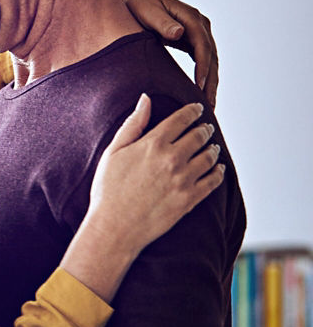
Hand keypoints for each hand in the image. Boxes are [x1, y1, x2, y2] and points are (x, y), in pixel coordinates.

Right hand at [61, 94, 225, 300]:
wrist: (114, 227)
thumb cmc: (108, 189)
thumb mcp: (113, 152)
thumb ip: (133, 124)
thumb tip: (145, 99)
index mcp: (152, 144)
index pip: (181, 119)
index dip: (192, 111)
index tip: (197, 108)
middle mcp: (172, 159)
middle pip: (199, 136)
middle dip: (204, 129)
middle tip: (206, 128)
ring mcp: (184, 180)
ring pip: (209, 157)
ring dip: (213, 148)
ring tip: (212, 147)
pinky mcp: (190, 199)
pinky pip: (213, 181)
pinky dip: (219, 172)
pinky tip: (218, 169)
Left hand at [121, 0, 217, 105]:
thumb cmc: (135, 4)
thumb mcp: (145, 10)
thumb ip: (161, 22)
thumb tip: (179, 32)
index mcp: (190, 16)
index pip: (202, 45)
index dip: (203, 67)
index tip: (200, 87)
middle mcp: (199, 23)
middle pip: (211, 56)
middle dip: (211, 81)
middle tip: (209, 106)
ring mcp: (197, 32)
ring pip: (210, 61)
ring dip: (210, 83)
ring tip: (209, 107)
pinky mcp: (191, 40)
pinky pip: (201, 61)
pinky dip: (204, 77)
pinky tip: (201, 94)